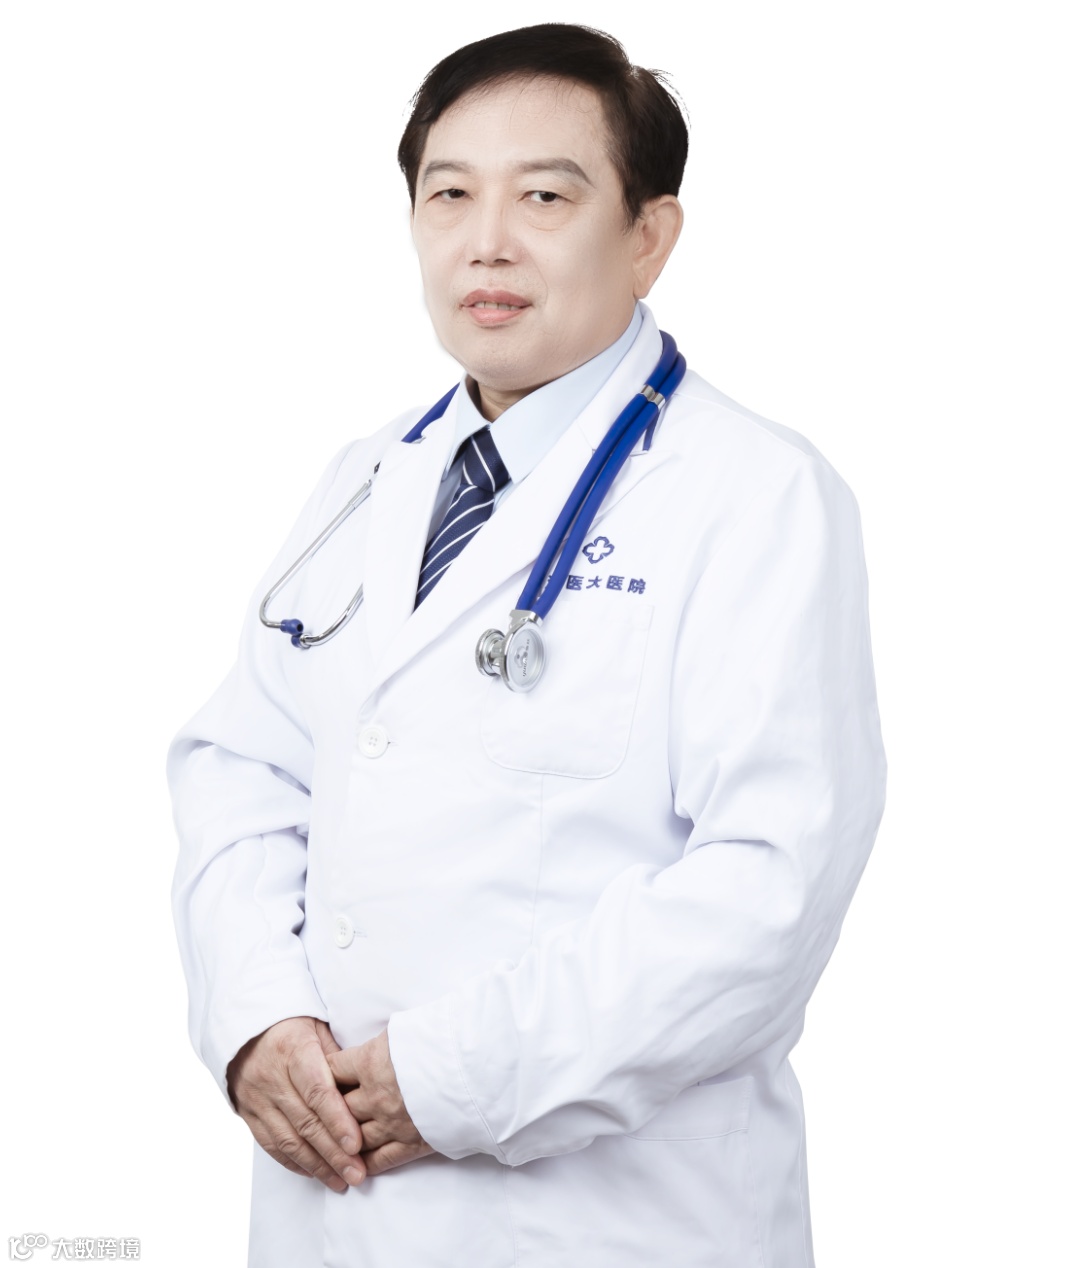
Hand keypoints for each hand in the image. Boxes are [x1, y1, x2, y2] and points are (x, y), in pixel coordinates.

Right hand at [227, 1016, 365, 1192]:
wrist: (244, 1027)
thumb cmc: (292, 1025)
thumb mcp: (318, 1026)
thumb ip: (338, 1057)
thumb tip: (366, 1085)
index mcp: (293, 1050)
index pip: (317, 1091)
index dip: (337, 1120)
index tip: (356, 1144)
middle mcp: (272, 1077)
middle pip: (306, 1122)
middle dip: (333, 1153)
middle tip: (357, 1174)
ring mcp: (256, 1098)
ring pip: (288, 1139)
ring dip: (316, 1165)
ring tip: (341, 1181)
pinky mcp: (247, 1113)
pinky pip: (270, 1144)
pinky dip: (293, 1162)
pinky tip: (314, 1173)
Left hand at [328, 1031, 433, 1176]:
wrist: (478, 1066)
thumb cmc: (445, 1039)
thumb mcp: (407, 1028)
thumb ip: (384, 1041)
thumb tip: (377, 1043)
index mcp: (371, 1062)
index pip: (333, 1070)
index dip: (323, 1073)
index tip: (317, 1077)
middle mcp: (376, 1095)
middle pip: (339, 1107)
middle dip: (329, 1109)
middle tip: (319, 1112)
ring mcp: (392, 1123)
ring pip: (353, 1137)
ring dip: (343, 1141)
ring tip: (334, 1143)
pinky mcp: (411, 1143)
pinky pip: (380, 1160)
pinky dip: (365, 1165)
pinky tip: (356, 1166)